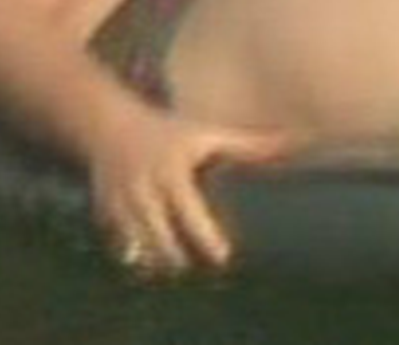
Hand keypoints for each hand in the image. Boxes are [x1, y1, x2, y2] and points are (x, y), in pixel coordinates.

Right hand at [87, 107, 292, 277]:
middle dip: (181, 261)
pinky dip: (135, 260)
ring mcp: (121, 204)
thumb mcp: (206, 134)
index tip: (224, 258)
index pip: (190, 216)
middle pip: (162, 241)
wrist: (108, 125)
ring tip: (179, 271)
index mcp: (172, 173)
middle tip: (201, 273)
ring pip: (139, 249)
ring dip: (159, 265)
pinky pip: (119, 247)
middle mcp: (144, 191)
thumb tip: (293, 142)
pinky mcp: (105, 213)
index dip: (206, 240)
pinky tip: (151, 266)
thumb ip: (248, 145)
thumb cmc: (168, 131)